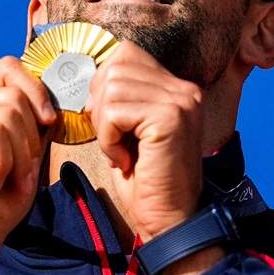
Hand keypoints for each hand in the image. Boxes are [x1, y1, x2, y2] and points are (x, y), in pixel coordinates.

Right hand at [0, 57, 57, 274]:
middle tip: (19, 172)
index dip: (35, 90)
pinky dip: (4, 160)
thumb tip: (54, 99)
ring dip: (18, 154)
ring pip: (7, 112)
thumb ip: (34, 124)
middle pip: (13, 93)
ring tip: (5, 180)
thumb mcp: (26, 156)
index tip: (48, 124)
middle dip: (30, 137)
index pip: (8, 69)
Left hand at [87, 44, 207, 268]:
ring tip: (121, 152)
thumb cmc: (145, 181)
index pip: (126, 54)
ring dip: (104, 126)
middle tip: (114, 141)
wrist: (169, 220)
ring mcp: (181, 101)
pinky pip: (115, 112)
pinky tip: (125, 161)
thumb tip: (89, 72)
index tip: (109, 125)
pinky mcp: (171, 117)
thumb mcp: (130, 131)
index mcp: (177, 89)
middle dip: (100, 105)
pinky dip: (109, 139)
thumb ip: (120, 98)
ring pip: (111, 88)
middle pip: (116, 65)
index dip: (103, 85)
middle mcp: (184, 89)